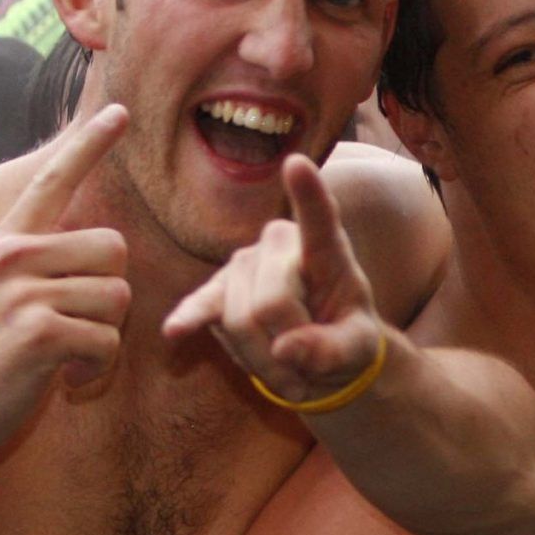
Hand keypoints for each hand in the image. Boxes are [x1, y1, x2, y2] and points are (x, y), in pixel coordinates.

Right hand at [0, 104, 131, 465]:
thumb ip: (39, 266)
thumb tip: (101, 248)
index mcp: (4, 243)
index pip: (51, 180)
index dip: (89, 144)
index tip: (121, 112)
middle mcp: (11, 256)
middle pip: (114, 248)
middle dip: (109, 295)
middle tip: (76, 328)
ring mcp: (22, 291)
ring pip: (116, 297)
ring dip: (103, 337)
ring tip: (62, 358)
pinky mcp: (39, 331)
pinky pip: (107, 340)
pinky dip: (96, 369)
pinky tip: (63, 381)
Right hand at [167, 153, 385, 405]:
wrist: (316, 353)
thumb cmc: (345, 340)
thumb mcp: (357, 350)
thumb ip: (332, 351)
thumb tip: (285, 348)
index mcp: (327, 251)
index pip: (320, 221)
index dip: (308, 195)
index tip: (297, 163)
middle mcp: (280, 244)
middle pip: (271, 304)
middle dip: (286, 349)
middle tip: (308, 370)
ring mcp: (244, 263)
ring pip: (239, 320)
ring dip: (262, 361)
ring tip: (287, 370)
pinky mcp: (217, 290)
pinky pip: (203, 306)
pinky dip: (191, 318)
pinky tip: (176, 331)